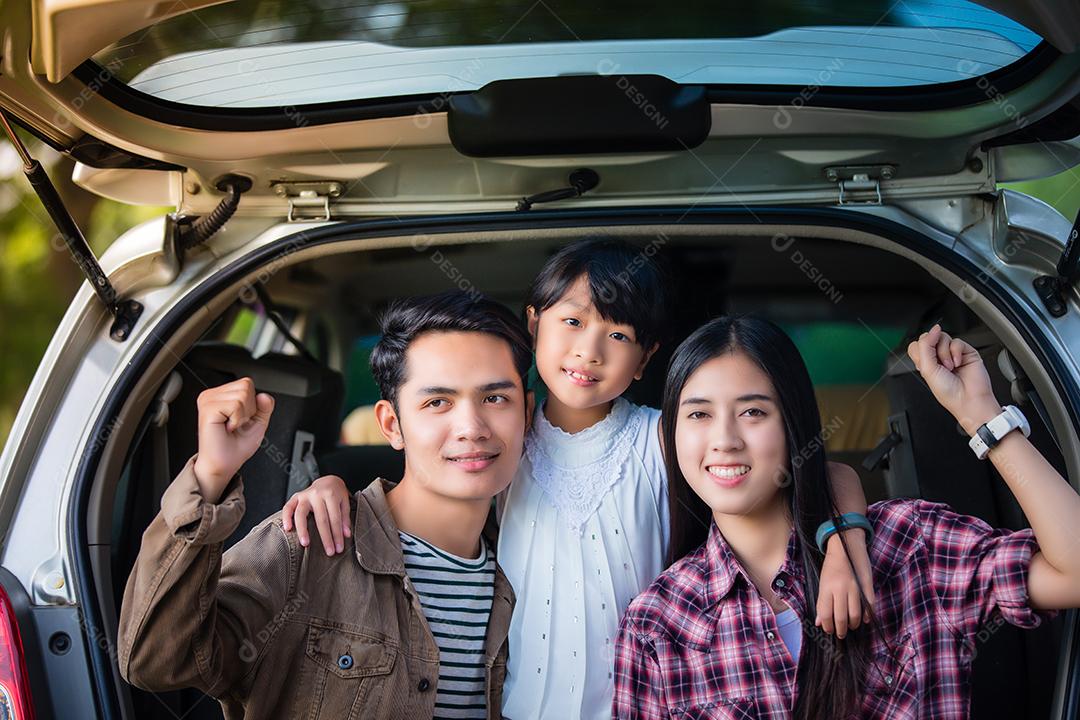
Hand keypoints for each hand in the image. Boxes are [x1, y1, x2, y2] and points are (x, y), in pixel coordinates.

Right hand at [192, 378, 273, 502]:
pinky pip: (236, 405)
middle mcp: (212, 395)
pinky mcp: (208, 408)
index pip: (247, 383)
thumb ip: (265, 407)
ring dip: (243, 416)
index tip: (241, 420)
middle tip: (236, 424)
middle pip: (246, 386)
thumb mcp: (258, 423)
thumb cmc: (236, 447)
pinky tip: (227, 428)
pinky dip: (238, 419)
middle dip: (249, 409)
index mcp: (221, 395)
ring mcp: (208, 400)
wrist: (224, 464)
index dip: (252, 404)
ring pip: (242, 394)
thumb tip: (264, 396)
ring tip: (231, 426)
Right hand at [282, 474, 351, 554]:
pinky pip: (288, 507)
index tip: (339, 548)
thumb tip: (346, 535)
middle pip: (321, 519)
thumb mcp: (345, 502)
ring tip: (305, 544)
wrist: (328, 480)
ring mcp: (305, 495)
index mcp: (331, 494)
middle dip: (325, 537)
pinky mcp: (295, 497)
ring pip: (301, 514)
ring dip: (303, 530)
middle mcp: (317, 494)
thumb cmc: (337, 493)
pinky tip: (287, 529)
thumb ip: (345, 518)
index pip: (335, 519)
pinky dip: (286, 517)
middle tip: (329, 552)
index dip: (337, 535)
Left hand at [816, 529, 874, 637]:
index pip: (825, 613)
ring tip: (851, 626)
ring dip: (853, 624)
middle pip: (840, 617)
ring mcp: (854, 587)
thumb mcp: (822, 582)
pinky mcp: (866, 585)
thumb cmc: (831, 566)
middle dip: (840, 630)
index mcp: (826, 587)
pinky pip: (869, 605)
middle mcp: (840, 588)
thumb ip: (821, 602)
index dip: (827, 625)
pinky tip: (864, 620)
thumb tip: (819, 622)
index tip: (828, 630)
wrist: (844, 545)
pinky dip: (867, 616)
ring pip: (855, 614)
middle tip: (840, 634)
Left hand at [906, 324, 999, 433]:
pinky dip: (956, 352)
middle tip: (939, 364)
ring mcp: (952, 354)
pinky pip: (957, 341)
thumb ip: (926, 346)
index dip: (920, 349)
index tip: (926, 359)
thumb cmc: (948, 392)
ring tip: (950, 366)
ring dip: (945, 353)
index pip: (916, 345)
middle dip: (933, 350)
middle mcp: (938, 358)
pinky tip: (958, 363)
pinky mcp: (966, 352)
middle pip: (929, 338)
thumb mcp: (928, 369)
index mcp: (926, 363)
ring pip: (943, 338)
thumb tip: (934, 329)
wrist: (969, 399)